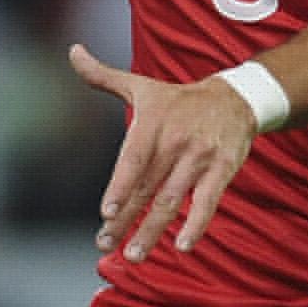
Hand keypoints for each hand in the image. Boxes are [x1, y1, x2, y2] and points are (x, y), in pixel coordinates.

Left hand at [71, 43, 259, 259]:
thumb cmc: (178, 99)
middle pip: (147, 188)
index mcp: (152, 124)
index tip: (106, 212)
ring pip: (173, 201)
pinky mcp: (222, 171)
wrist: (235, 98)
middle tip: (105, 244)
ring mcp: (200, 159)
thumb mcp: (140, 84)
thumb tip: (72, 51)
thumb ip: (102, 75)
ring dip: (153, 231)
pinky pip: (208, 202)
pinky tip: (182, 247)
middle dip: (125, 220)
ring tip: (134, 255)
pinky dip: (196, 225)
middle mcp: (176, 143)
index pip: (133, 161)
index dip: (121, 186)